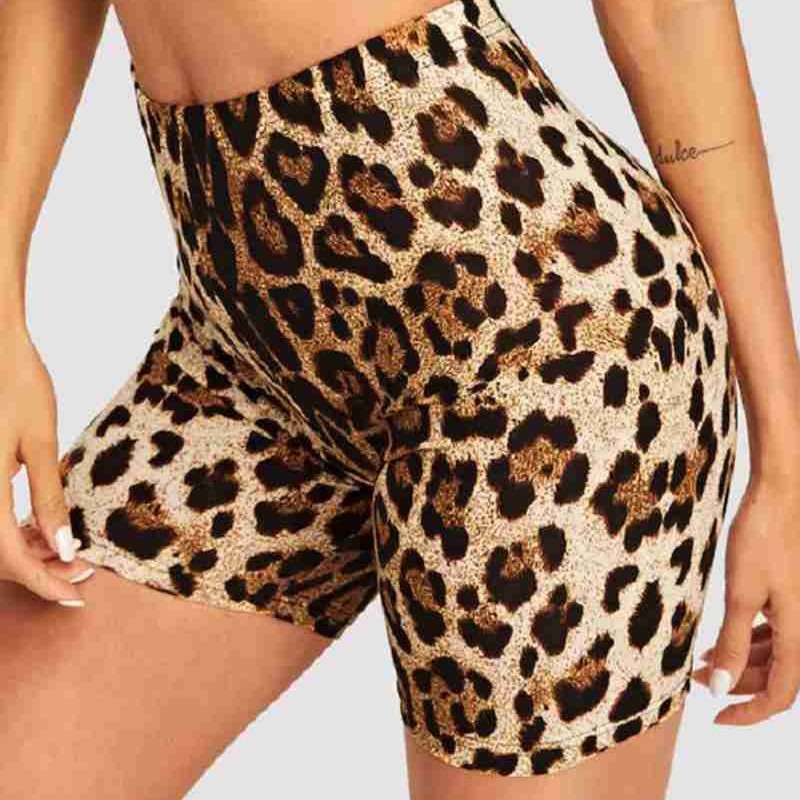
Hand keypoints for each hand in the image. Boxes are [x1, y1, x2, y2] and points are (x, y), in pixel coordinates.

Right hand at [0, 329, 95, 605]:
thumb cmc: (15, 384)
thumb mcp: (39, 443)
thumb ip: (48, 499)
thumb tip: (65, 549)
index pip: (7, 558)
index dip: (43, 583)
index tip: (76, 597)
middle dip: (37, 571)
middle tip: (83, 570)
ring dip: (24, 553)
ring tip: (67, 551)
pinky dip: (10, 529)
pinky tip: (40, 527)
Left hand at [692, 474, 799, 723]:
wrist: (778, 496)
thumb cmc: (760, 540)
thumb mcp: (740, 594)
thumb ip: (732, 643)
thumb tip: (717, 688)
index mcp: (798, 633)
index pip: (781, 694)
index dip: (750, 712)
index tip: (716, 717)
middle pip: (775, 676)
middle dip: (736, 684)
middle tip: (697, 680)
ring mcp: (798, 611)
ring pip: (773, 655)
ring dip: (740, 662)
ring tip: (701, 661)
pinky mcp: (788, 595)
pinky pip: (773, 632)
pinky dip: (748, 641)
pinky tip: (721, 638)